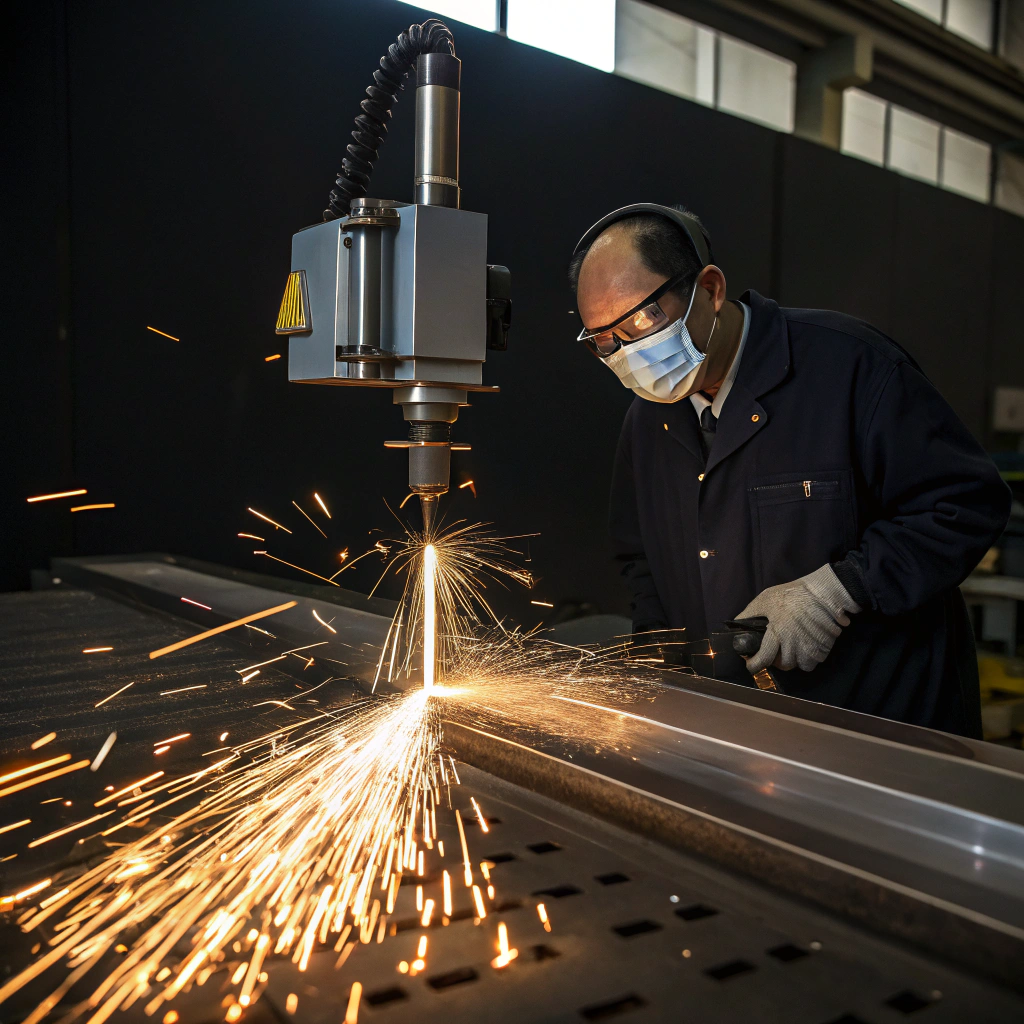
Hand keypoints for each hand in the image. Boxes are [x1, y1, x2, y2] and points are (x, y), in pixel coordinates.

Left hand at [736, 565, 860, 673]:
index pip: (764, 658)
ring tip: (793, 649)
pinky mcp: (825, 646)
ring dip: (796, 660)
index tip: (751, 666)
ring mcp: (810, 646)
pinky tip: (807, 647)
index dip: (755, 665)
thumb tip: (735, 623)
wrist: (822, 591)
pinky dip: (811, 657)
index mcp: (777, 632)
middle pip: (785, 665)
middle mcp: (793, 643)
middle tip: (776, 652)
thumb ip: (750, 613)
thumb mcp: (765, 599)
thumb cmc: (791, 594)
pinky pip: (815, 661)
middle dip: (778, 662)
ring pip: (801, 665)